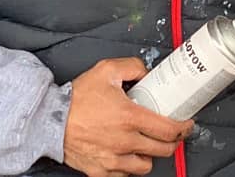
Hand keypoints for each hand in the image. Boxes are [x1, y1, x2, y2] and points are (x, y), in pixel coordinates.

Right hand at [63, 58, 193, 176]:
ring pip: (145, 166)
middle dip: (172, 141)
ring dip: (150, 155)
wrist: (47, 120)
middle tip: (170, 133)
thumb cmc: (76, 98)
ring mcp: (112, 159)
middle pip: (163, 150)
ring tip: (147, 144)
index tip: (187, 124)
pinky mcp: (99, 170)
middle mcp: (124, 141)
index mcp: (130, 117)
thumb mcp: (107, 70)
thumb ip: (133, 67)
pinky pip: (123, 176)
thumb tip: (148, 73)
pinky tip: (128, 154)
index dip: (184, 128)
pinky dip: (129, 167)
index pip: (169, 129)